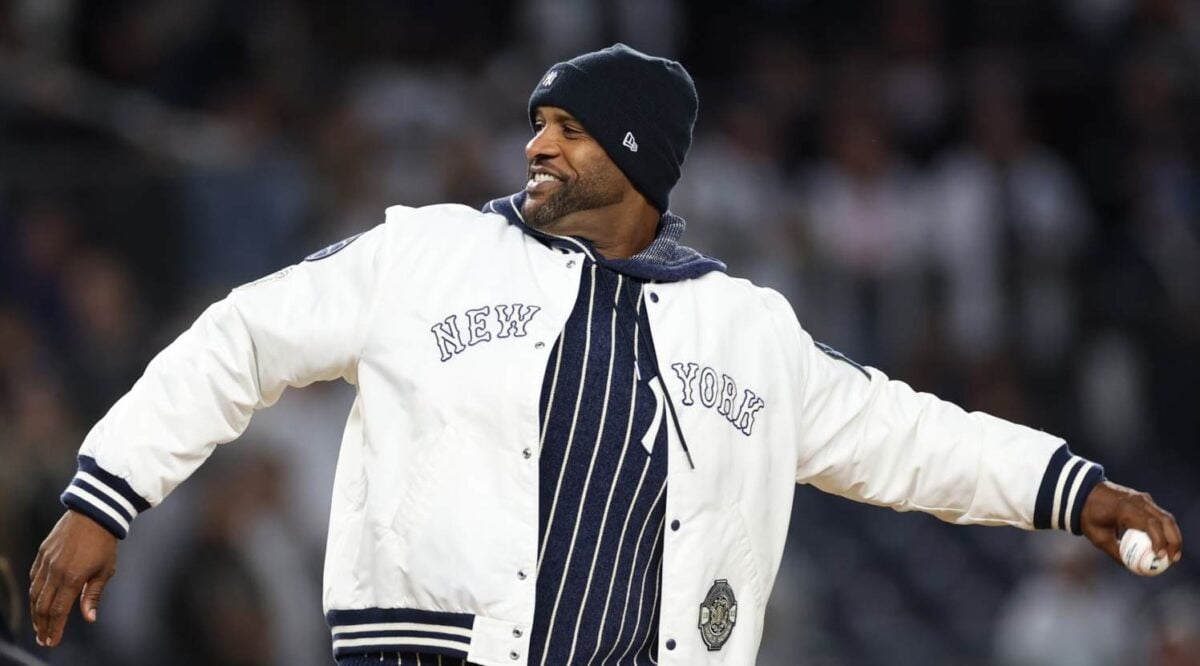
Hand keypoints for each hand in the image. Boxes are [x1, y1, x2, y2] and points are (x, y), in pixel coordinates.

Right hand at [29, 510, 118, 646]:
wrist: (94, 514)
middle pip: (42, 606)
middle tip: (43, 639)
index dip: (54, 628)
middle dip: (42, 625)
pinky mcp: (42, 553)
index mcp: (72, 578)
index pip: (58, 611)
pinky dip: (34, 592)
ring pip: (34, 593)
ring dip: (35, 612)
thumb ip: (93, 595)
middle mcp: (55, 571)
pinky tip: (37, 600)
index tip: (52, 641)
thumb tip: (89, 618)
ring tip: (39, 625)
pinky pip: (34, 577)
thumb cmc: (104, 543)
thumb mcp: (105, 570)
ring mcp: (46, 562)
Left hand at [1080, 480, 1182, 567]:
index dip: (1159, 540)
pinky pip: (1160, 516)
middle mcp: (1139, 501)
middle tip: (1173, 559)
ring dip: (1173, 536)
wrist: (1085, 493)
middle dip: (1173, 540)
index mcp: (1126, 508)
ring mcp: (1144, 499)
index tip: (1160, 556)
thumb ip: (1115, 552)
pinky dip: (1166, 530)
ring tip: (1173, 555)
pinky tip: (1166, 545)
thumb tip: (1131, 566)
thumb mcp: (1098, 537)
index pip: (1150, 524)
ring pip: (1166, 517)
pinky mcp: (1146, 500)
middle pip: (1165, 520)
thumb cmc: (1089, 516)